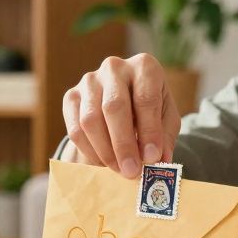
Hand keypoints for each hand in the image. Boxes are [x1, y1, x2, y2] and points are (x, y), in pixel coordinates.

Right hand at [63, 53, 181, 177]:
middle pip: (114, 107)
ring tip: (119, 170)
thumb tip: (160, 161)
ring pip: (91, 119)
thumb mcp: (166, 119)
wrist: (124, 99)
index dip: (149, 131)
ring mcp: (89, 80)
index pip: (145, 99)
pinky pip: (76, 128)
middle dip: (123, 144)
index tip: (152, 157)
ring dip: (105, 151)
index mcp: (144, 66)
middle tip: (131, 171)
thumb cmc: (149, 109)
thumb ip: (165, 138)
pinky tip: (103, 163)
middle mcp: (115, 67)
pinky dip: (89, 150)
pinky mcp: (71, 96)